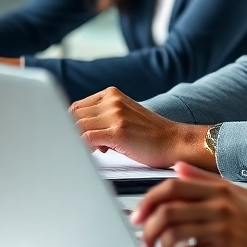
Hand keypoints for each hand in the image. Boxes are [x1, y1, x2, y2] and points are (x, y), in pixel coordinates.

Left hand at [70, 88, 213, 169]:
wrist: (176, 141)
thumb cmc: (150, 135)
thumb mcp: (124, 116)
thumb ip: (102, 117)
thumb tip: (74, 130)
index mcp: (112, 94)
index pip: (75, 107)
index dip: (70, 126)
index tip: (73, 139)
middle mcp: (112, 100)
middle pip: (72, 116)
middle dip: (70, 133)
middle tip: (86, 147)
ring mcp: (115, 114)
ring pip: (76, 127)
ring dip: (77, 142)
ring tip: (98, 150)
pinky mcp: (118, 132)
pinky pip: (85, 139)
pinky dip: (82, 148)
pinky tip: (97, 152)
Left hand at [134, 164, 246, 246]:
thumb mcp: (234, 193)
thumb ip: (204, 179)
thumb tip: (178, 167)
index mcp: (218, 189)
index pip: (172, 186)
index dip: (148, 201)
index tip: (139, 216)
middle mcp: (219, 205)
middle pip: (167, 210)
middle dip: (148, 228)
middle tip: (146, 242)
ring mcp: (223, 228)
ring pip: (175, 234)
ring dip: (164, 246)